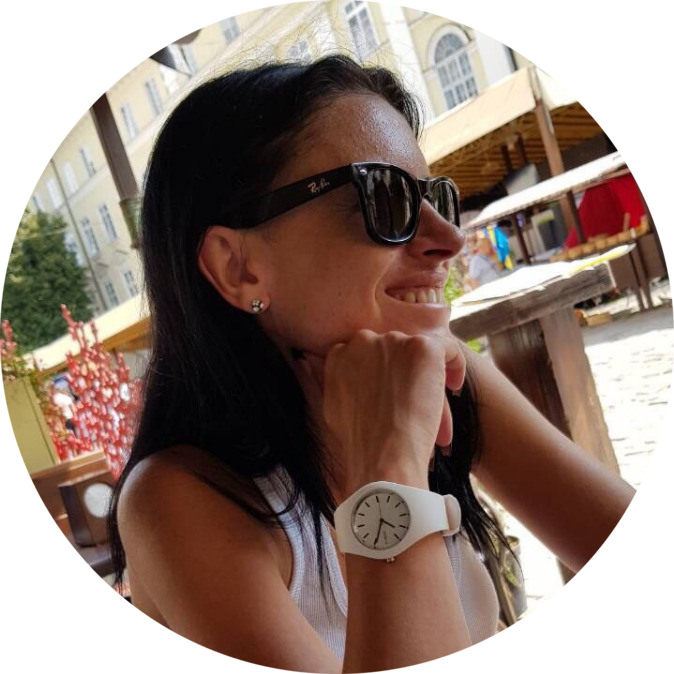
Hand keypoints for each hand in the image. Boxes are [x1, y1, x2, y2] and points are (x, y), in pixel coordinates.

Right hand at [295, 329, 465, 496]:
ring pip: (420, 350)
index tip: (392, 391)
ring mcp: (394, 341)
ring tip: (433, 404)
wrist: (382, 456)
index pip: (368, 351)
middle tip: (413, 400)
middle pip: (394, 348)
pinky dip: (454, 366)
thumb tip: (325, 369)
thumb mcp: (332, 406)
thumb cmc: (360, 441)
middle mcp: (363, 340)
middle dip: (405, 371)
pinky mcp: (422, 348)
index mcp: (339, 352)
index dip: (383, 370)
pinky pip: (447, 349)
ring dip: (427, 374)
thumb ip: (336, 380)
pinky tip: (453, 387)